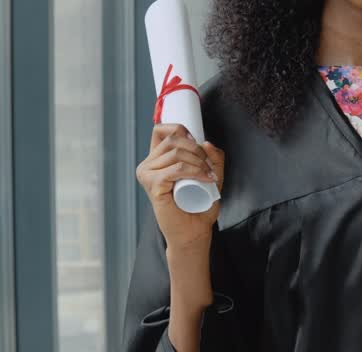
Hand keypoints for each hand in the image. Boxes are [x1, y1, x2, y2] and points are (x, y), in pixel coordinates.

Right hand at [135, 123, 225, 250]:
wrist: (194, 230)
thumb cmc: (199, 205)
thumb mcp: (211, 174)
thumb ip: (214, 158)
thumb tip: (207, 142)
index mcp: (156, 159)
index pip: (160, 130)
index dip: (181, 130)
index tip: (197, 144)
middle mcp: (147, 165)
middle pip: (173, 139)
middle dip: (197, 150)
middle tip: (210, 168)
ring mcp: (147, 175)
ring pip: (176, 153)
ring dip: (199, 162)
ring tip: (209, 176)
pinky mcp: (153, 186)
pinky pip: (175, 169)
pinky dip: (194, 171)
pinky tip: (205, 179)